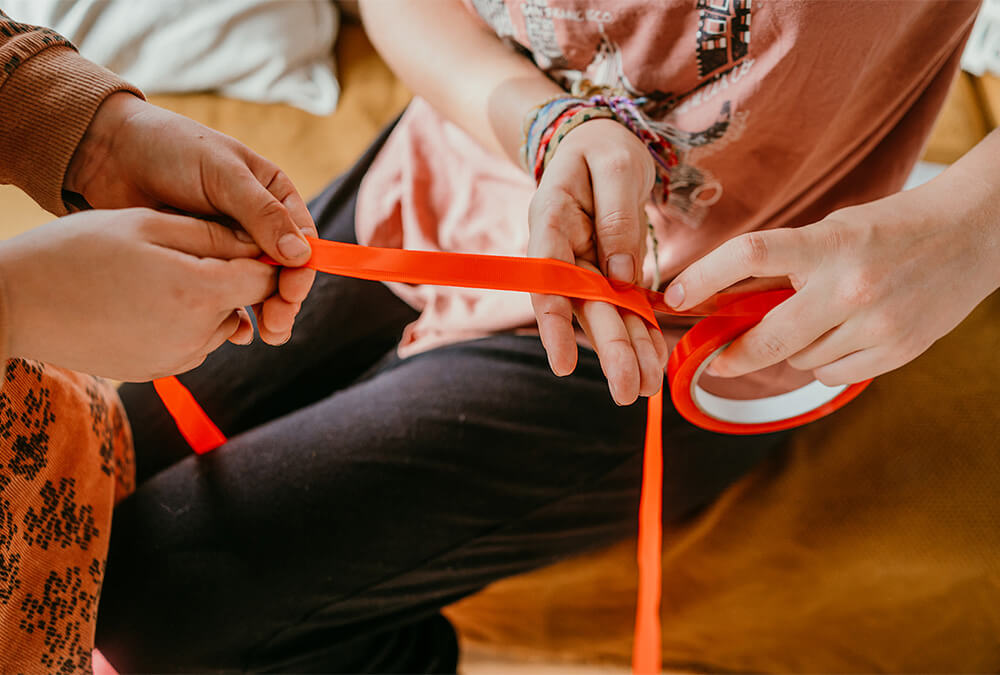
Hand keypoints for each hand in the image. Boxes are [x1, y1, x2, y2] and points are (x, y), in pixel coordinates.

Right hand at [0, 208, 277, 380]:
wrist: (14, 305)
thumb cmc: (76, 252)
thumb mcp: (146, 225)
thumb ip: (213, 236)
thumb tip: (262, 246)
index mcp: (197, 293)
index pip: (265, 280)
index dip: (263, 257)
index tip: (244, 239)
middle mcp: (196, 335)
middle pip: (243, 303)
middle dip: (228, 276)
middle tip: (181, 251)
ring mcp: (177, 359)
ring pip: (220, 322)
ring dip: (204, 299)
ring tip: (154, 276)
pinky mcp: (159, 371)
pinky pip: (193, 341)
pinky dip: (183, 320)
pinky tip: (142, 301)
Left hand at [64, 93, 315, 344]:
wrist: (113, 154)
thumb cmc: (172, 149)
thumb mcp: (223, 175)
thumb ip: (262, 213)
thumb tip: (301, 255)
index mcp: (274, 196)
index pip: (302, 240)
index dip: (301, 270)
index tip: (290, 292)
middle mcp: (258, 225)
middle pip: (284, 271)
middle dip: (285, 300)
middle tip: (276, 324)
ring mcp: (229, 247)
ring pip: (257, 287)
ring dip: (265, 313)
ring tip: (264, 335)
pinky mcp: (201, 263)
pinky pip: (225, 293)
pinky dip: (233, 315)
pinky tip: (234, 332)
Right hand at [528, 118, 667, 405]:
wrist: (599, 142)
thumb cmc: (603, 147)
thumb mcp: (615, 165)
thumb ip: (616, 217)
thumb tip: (622, 276)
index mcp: (551, 220)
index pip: (546, 278)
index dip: (553, 323)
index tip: (562, 364)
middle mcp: (563, 251)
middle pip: (583, 307)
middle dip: (608, 350)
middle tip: (628, 391)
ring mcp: (585, 264)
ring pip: (605, 314)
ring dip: (626, 351)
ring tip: (647, 387)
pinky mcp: (607, 269)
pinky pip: (624, 305)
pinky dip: (641, 331)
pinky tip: (655, 360)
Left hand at [663, 180, 999, 385]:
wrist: (974, 235)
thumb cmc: (891, 229)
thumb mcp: (834, 231)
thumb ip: (789, 265)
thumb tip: (729, 303)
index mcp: (828, 243)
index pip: (749, 255)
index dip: (703, 277)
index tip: (674, 295)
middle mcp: (850, 285)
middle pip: (769, 337)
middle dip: (733, 354)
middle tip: (717, 358)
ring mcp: (876, 322)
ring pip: (801, 360)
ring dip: (792, 350)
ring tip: (815, 322)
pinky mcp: (898, 350)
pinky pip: (834, 375)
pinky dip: (825, 363)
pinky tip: (842, 337)